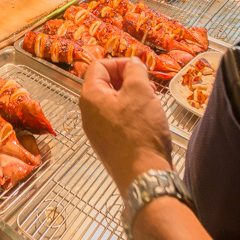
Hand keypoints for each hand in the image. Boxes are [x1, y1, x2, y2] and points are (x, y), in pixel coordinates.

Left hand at [79, 57, 175, 195]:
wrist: (143, 176)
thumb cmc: (140, 132)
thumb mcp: (140, 91)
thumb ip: (135, 70)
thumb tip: (133, 63)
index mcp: (90, 97)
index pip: (99, 66)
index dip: (121, 63)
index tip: (140, 70)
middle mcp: (88, 113)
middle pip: (105, 84)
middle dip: (128, 80)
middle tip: (149, 86)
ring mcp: (97, 131)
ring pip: (113, 102)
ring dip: (132, 97)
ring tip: (151, 103)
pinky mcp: (108, 145)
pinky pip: (117, 120)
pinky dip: (132, 114)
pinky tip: (148, 122)